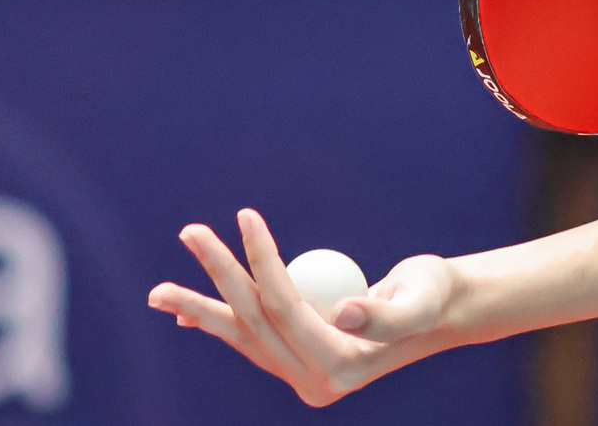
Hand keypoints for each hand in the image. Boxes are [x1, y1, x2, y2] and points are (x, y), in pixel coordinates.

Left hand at [148, 208, 456, 404]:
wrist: (441, 311)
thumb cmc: (434, 294)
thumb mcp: (422, 296)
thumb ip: (388, 313)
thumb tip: (347, 312)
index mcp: (339, 367)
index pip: (285, 308)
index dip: (262, 260)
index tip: (247, 215)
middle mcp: (313, 382)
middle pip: (254, 323)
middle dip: (218, 277)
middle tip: (191, 231)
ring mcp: (302, 375)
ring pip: (243, 337)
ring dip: (200, 310)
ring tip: (157, 294)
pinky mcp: (296, 362)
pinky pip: (251, 341)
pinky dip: (220, 324)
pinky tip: (186, 313)